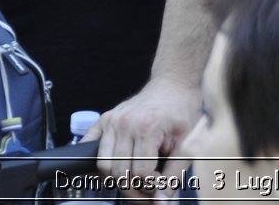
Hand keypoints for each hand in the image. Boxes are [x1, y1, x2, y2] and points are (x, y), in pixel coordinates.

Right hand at [89, 76, 199, 199]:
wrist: (173, 85)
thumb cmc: (182, 111)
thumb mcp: (187, 142)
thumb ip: (174, 174)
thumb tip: (162, 202)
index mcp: (147, 128)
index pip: (140, 173)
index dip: (150, 188)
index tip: (160, 189)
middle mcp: (124, 124)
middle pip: (119, 173)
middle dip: (134, 190)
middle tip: (147, 193)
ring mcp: (111, 121)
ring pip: (104, 166)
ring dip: (118, 180)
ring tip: (136, 181)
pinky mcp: (103, 120)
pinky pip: (91, 149)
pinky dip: (102, 164)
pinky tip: (119, 167)